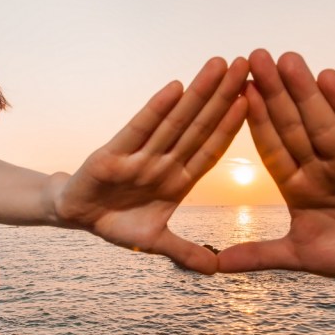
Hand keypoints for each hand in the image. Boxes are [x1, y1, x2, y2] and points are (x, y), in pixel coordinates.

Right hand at [56, 57, 248, 273]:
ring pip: (175, 121)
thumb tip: (215, 270)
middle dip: (224, 95)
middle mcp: (163, 161)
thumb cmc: (117, 221)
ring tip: (220, 64)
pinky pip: (139, 130)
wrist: (75, 216)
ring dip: (198, 93)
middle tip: (248, 64)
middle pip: (200, 125)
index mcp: (178, 178)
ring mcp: (140, 156)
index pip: (212, 148)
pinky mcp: (112, 155)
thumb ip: (185, 252)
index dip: (234, 125)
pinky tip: (176, 87)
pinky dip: (156, 109)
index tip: (259, 101)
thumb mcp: (155, 242)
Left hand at [216, 50, 334, 276]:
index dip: (254, 121)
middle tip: (253, 57)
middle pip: (292, 125)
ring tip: (285, 58)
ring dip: (303, 91)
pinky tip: (328, 78)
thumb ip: (261, 255)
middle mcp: (320, 166)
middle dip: (273, 93)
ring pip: (321, 121)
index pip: (272, 147)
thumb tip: (216, 265)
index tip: (233, 93)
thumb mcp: (300, 255)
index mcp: (298, 185)